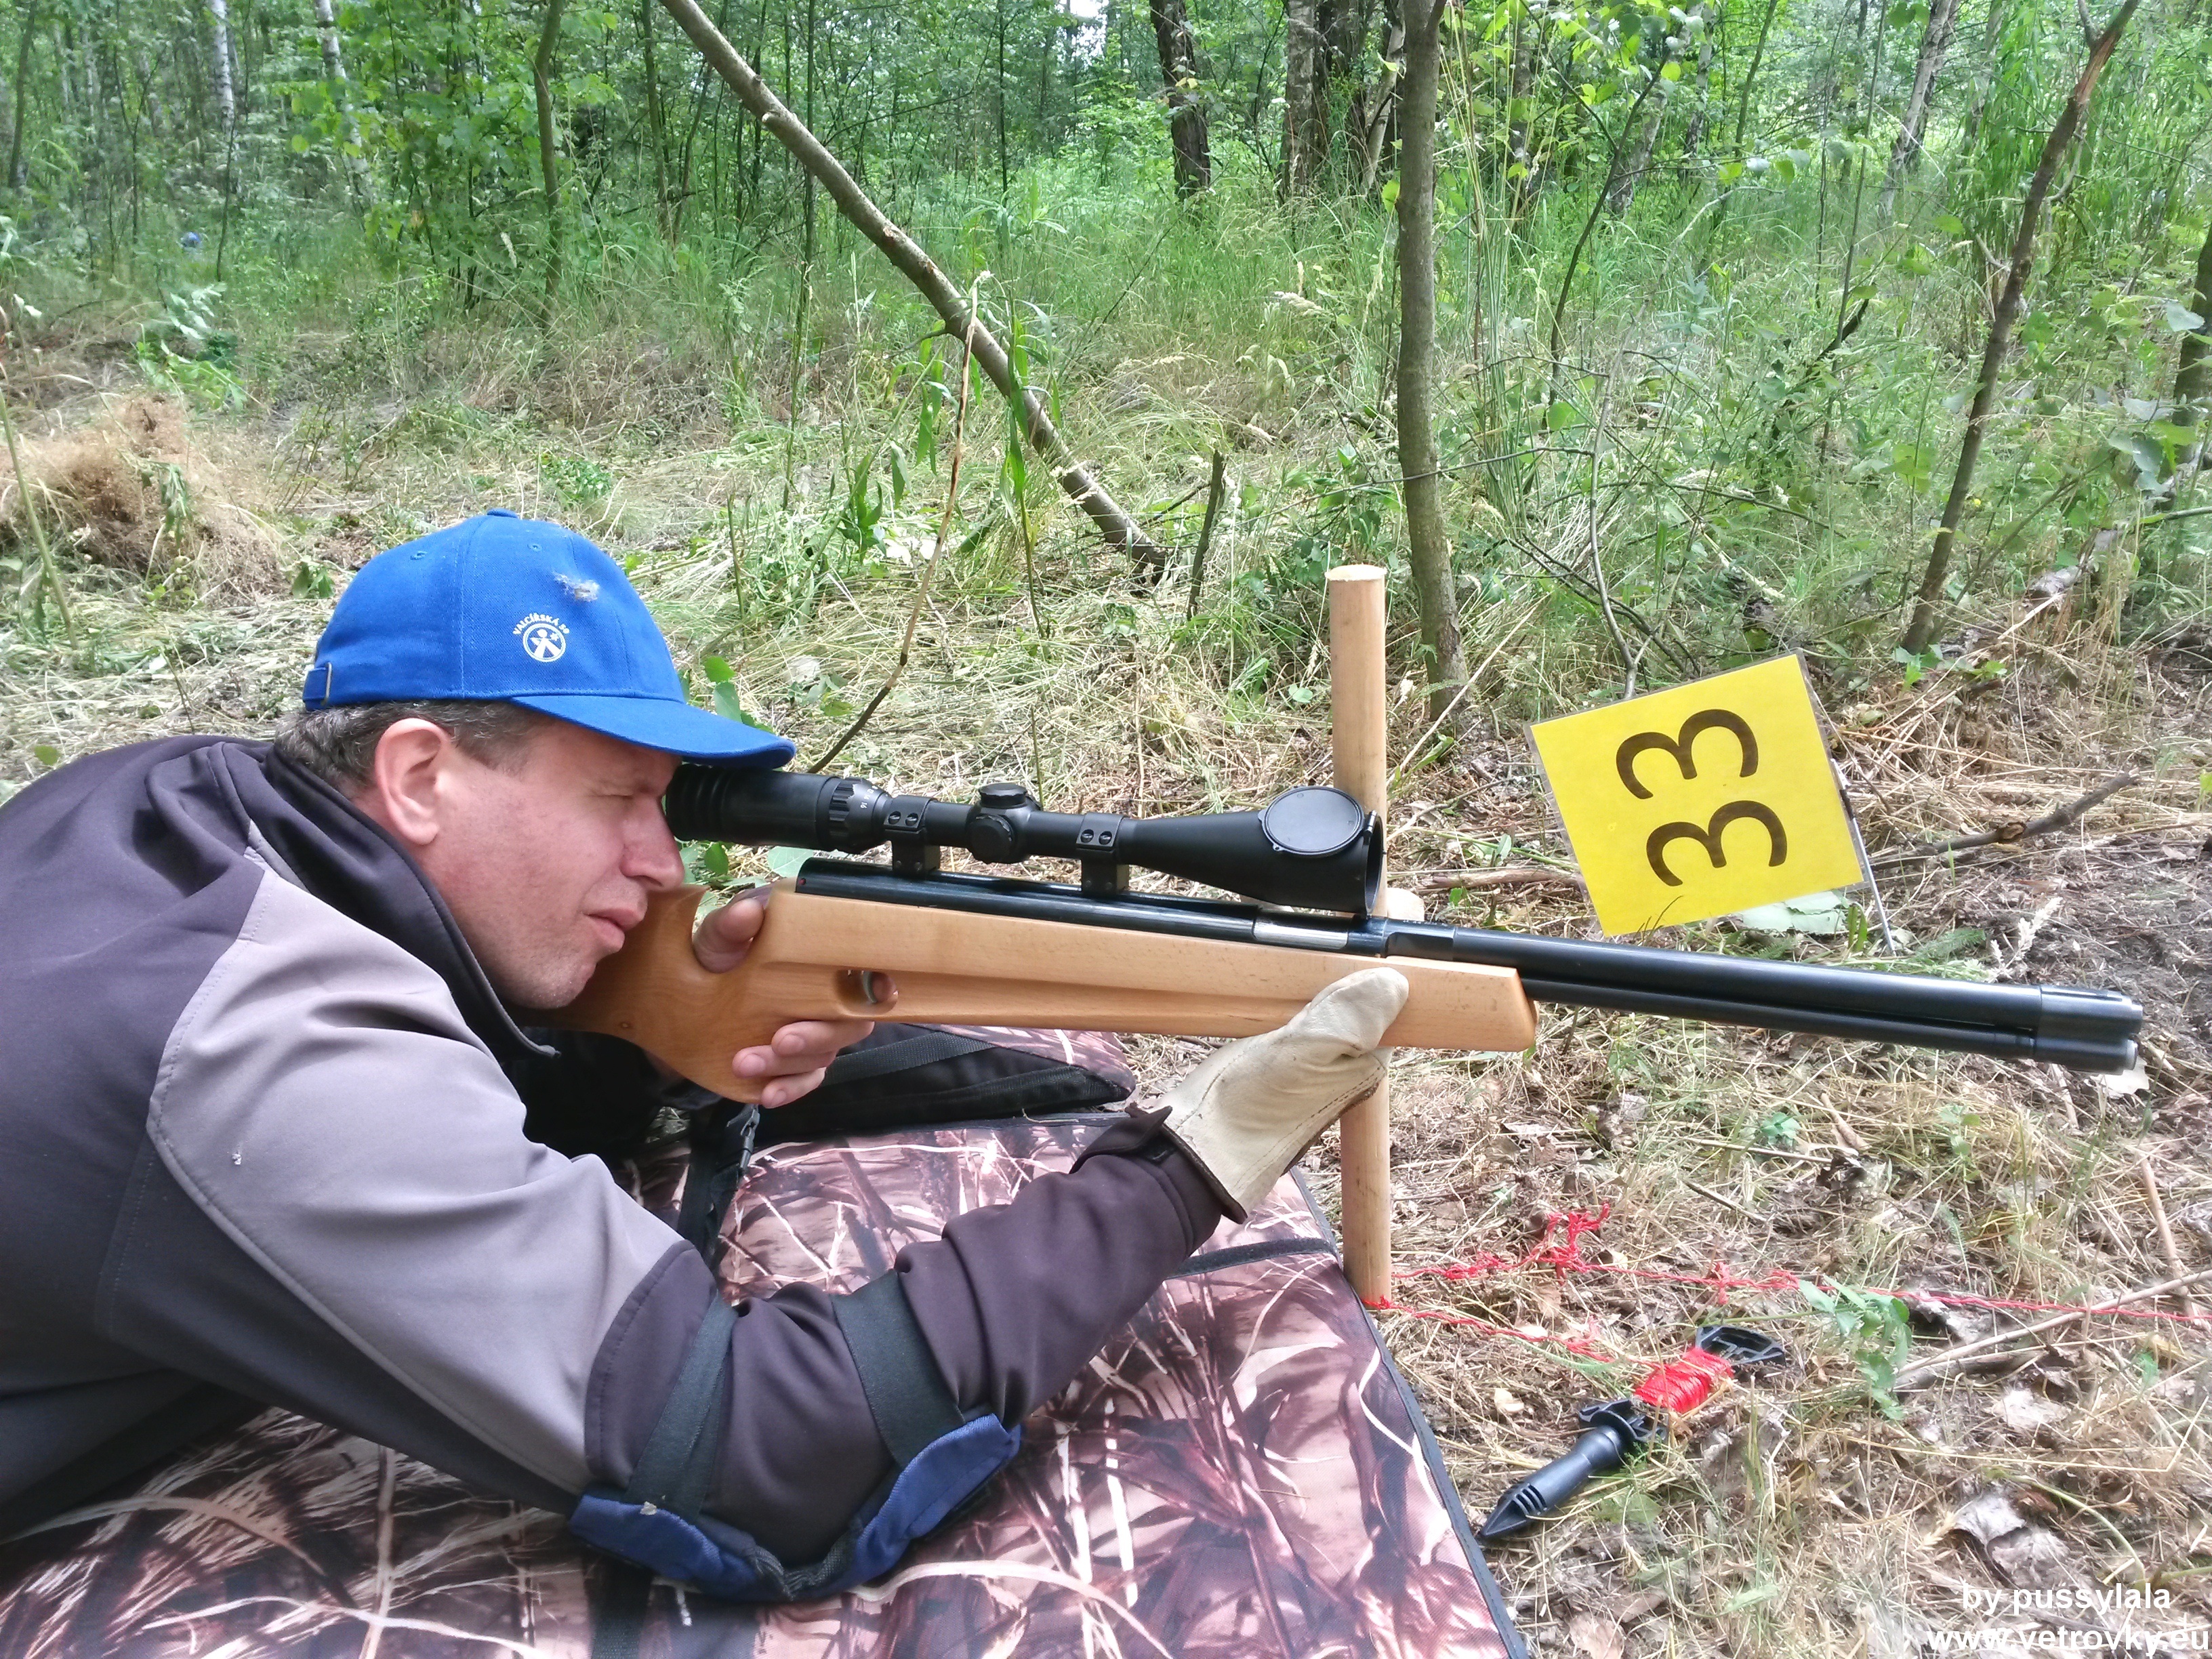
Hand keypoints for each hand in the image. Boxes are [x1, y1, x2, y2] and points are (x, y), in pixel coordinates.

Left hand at [693, 889, 877, 1106]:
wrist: (682, 998)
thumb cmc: (715, 956)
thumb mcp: (718, 937)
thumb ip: (732, 925)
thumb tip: (750, 911)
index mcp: (823, 963)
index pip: (868, 976)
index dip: (878, 988)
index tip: (873, 993)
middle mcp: (828, 1000)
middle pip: (848, 1026)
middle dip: (816, 1037)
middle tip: (780, 1040)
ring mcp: (813, 1034)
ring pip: (821, 1057)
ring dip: (787, 1065)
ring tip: (742, 1062)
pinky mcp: (794, 1064)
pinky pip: (805, 1081)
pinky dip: (789, 1090)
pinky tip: (767, 1096)